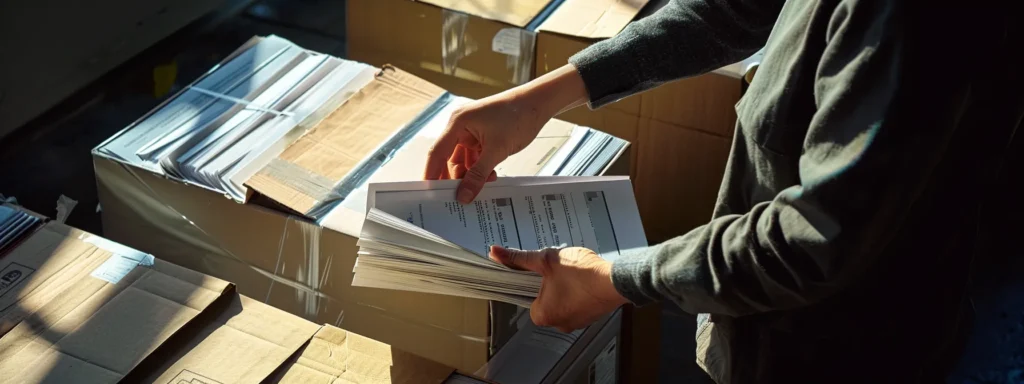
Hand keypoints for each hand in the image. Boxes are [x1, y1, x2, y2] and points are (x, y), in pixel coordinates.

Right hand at [425, 65, 589, 203]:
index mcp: (458, 123)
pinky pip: (475, 159)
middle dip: (456, 177)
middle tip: (460, 196)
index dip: (431, 173)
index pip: (437, 152)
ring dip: (472, 175)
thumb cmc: (517, 115)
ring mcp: (472, 133)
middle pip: (449, 159)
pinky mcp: (482, 138)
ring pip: (463, 162)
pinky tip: (490, 177)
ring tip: (484, 184)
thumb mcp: (497, 150)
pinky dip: (481, 170)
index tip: (429, 192)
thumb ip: (479, 174)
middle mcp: (461, 127)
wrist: (537, 104)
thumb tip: (464, 195)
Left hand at [490, 245, 627, 332]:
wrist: (616, 280)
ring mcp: (576, 322)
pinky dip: (578, 291)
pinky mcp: (590, 316)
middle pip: (544, 298)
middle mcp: (558, 323)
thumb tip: (495, 253)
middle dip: (549, 282)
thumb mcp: (546, 260)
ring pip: (561, 300)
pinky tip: (583, 278)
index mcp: (542, 315)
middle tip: (557, 269)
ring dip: (564, 286)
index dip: (531, 280)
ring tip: (572, 272)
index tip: (539, 270)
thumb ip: (520, 258)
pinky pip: (577, 302)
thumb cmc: (582, 274)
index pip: (526, 297)